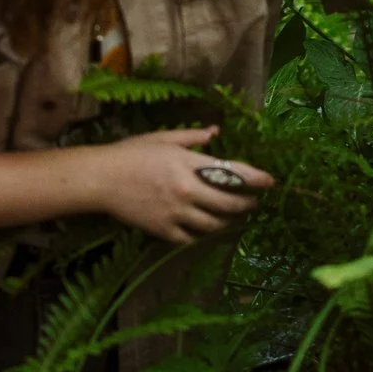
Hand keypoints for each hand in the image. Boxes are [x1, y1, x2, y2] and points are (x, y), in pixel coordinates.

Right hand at [94, 126, 275, 244]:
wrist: (101, 179)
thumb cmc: (131, 153)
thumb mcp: (163, 138)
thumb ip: (193, 137)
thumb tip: (216, 133)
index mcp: (188, 163)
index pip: (232, 173)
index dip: (255, 179)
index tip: (270, 182)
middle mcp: (187, 190)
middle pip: (229, 204)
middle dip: (247, 204)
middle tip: (254, 203)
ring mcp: (175, 212)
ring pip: (213, 225)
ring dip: (227, 222)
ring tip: (232, 217)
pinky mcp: (162, 230)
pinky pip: (190, 238)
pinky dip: (201, 235)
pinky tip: (205, 229)